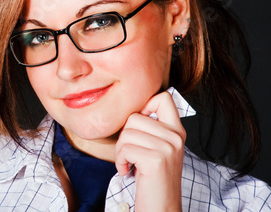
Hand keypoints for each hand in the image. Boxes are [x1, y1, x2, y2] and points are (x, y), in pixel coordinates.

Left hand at [114, 91, 185, 210]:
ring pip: (126, 132)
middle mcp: (176, 137)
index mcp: (177, 131)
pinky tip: (128, 171)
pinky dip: (120, 161)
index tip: (138, 127)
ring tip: (129, 163)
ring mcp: (168, 147)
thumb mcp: (156, 148)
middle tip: (130, 155)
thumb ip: (151, 127)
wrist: (160, 208)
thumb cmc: (151, 179)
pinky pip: (125, 148)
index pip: (162, 97)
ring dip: (120, 151)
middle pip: (134, 116)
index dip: (144, 106)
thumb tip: (131, 105)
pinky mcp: (156, 159)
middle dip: (124, 137)